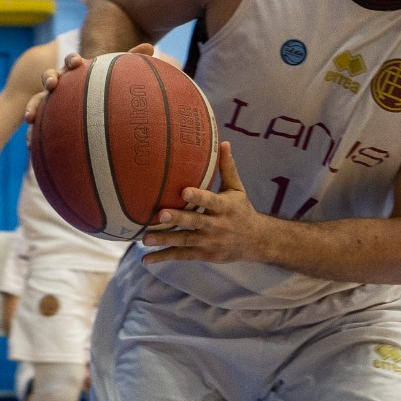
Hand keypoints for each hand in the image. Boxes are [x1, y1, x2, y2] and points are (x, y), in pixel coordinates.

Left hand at [140, 143, 268, 264]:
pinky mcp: (204, 254)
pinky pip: (182, 255)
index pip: (211, 201)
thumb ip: (227, 168)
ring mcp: (210, 242)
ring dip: (165, 240)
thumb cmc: (242, 210)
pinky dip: (164, 257)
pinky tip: (146, 259)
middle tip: (161, 215)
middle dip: (178, 219)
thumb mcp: (237, 189)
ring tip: (145, 238)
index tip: (184, 191)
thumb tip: (223, 142)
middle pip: (195, 222)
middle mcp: (218, 225)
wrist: (256, 241)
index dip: (199, 197)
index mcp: (225, 207)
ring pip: (185, 240)